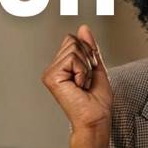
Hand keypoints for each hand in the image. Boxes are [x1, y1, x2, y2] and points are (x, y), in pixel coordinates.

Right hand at [42, 24, 113, 147]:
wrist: (95, 118)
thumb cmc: (96, 101)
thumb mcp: (96, 67)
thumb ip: (89, 47)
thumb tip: (83, 28)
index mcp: (62, 66)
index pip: (74, 40)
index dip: (88, 54)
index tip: (88, 74)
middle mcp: (53, 68)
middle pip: (73, 41)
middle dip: (87, 59)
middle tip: (86, 80)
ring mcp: (50, 72)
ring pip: (73, 48)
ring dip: (85, 67)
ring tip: (82, 84)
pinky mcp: (51, 76)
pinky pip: (72, 58)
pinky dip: (82, 71)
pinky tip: (78, 85)